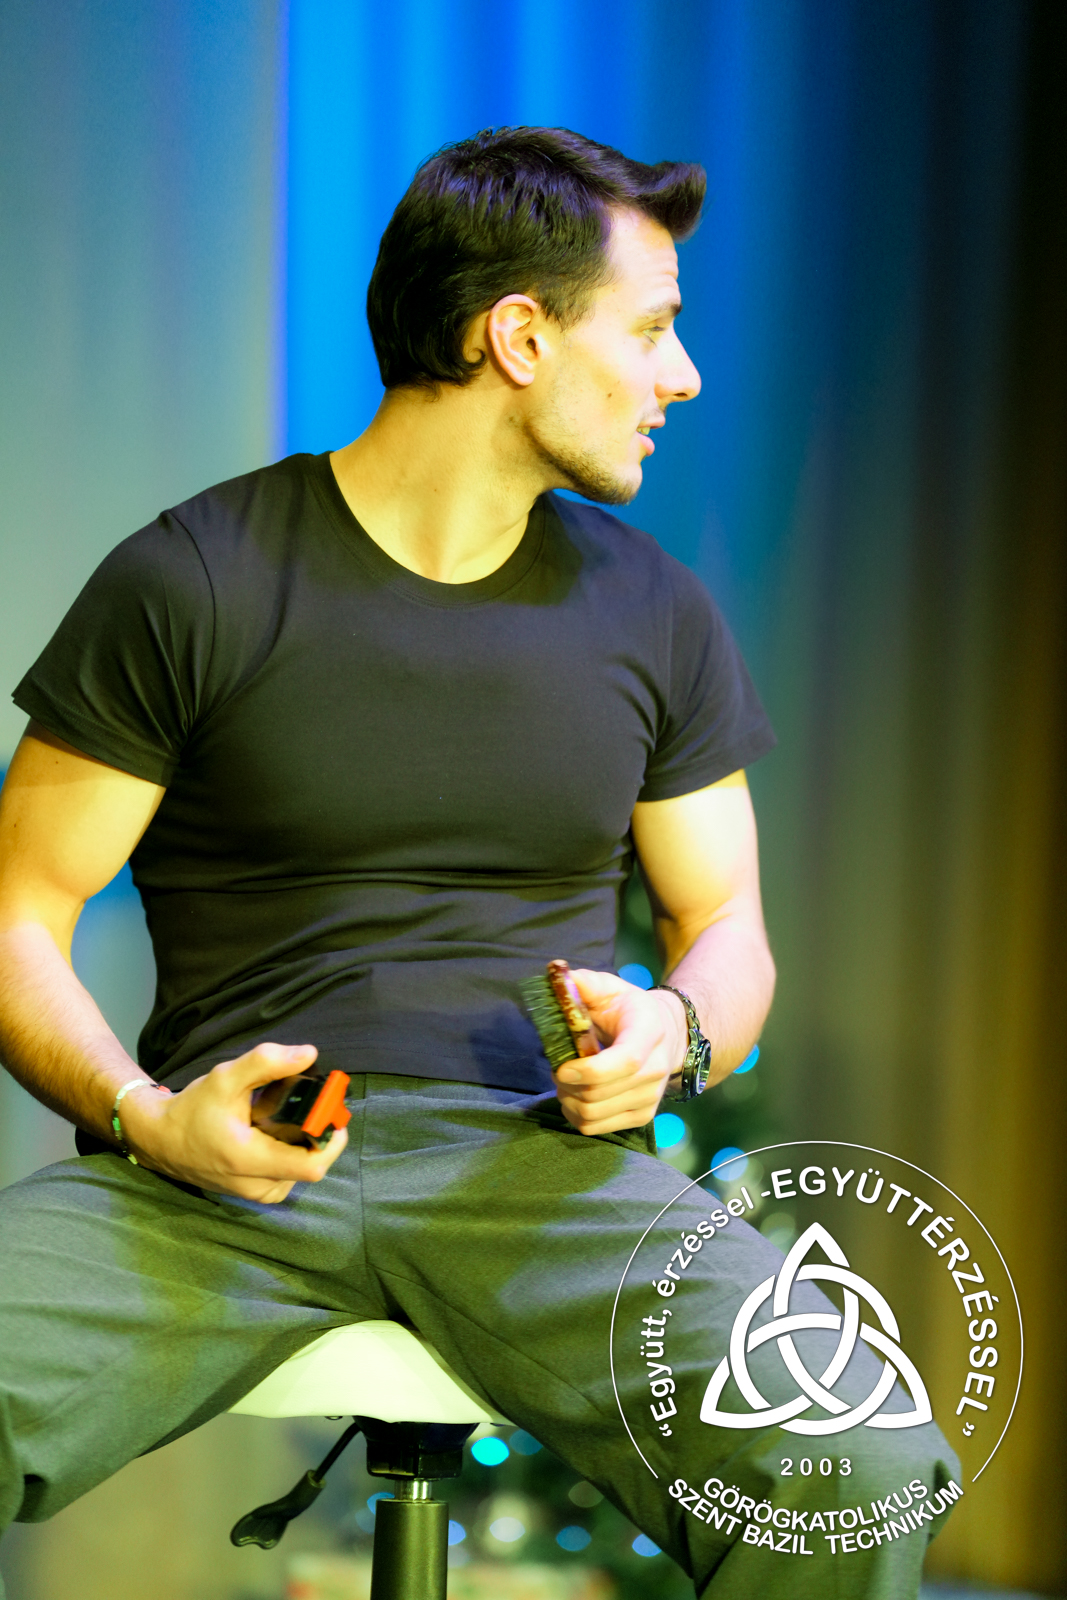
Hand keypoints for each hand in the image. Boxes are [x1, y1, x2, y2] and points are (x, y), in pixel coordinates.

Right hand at [117, 1042, 348, 1201]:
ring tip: (282, 1120)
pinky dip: (289, 1153)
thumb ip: (266, 1062)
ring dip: (301, 1144)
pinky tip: (273, 1133)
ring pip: (301, 1170)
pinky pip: (287, 1174)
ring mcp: (256, 1193)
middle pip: (311, 1164)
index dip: (331, 1139)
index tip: (331, 1111)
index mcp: (250, 1161)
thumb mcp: (226, 1078)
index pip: (312, 1165)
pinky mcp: (255, 1193)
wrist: (161, 1139)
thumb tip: (309, 1054)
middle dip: (316, 1134)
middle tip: (307, 1107)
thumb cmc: (193, 1109)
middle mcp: (256, 1185)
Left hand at [551, 970, 686, 1135]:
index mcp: (649, 1032)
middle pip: (601, 1093)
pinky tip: (575, 1096)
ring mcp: (651, 1097)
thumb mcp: (610, 988)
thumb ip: (584, 982)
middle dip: (566, 1084)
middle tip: (557, 1069)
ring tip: (565, 1082)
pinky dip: (577, 1116)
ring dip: (568, 1100)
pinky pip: (597, 1128)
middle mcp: (656, 1069)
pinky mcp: (642, 1116)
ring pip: (594, 1114)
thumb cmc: (629, 1010)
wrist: (666, 1036)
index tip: (561, 1068)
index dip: (588, 1070)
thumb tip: (558, 974)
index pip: (624, 1061)